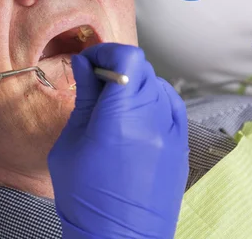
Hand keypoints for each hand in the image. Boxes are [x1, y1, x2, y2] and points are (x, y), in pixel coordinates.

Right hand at [49, 43, 188, 238]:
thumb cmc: (85, 199)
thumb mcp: (71, 145)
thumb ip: (83, 100)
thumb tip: (84, 67)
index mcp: (123, 117)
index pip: (128, 58)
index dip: (106, 53)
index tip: (89, 63)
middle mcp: (155, 119)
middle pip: (142, 68)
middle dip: (117, 68)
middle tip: (95, 84)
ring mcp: (174, 133)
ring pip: (157, 85)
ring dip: (135, 85)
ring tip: (115, 106)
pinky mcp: (181, 146)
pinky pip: (171, 106)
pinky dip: (153, 101)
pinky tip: (136, 117)